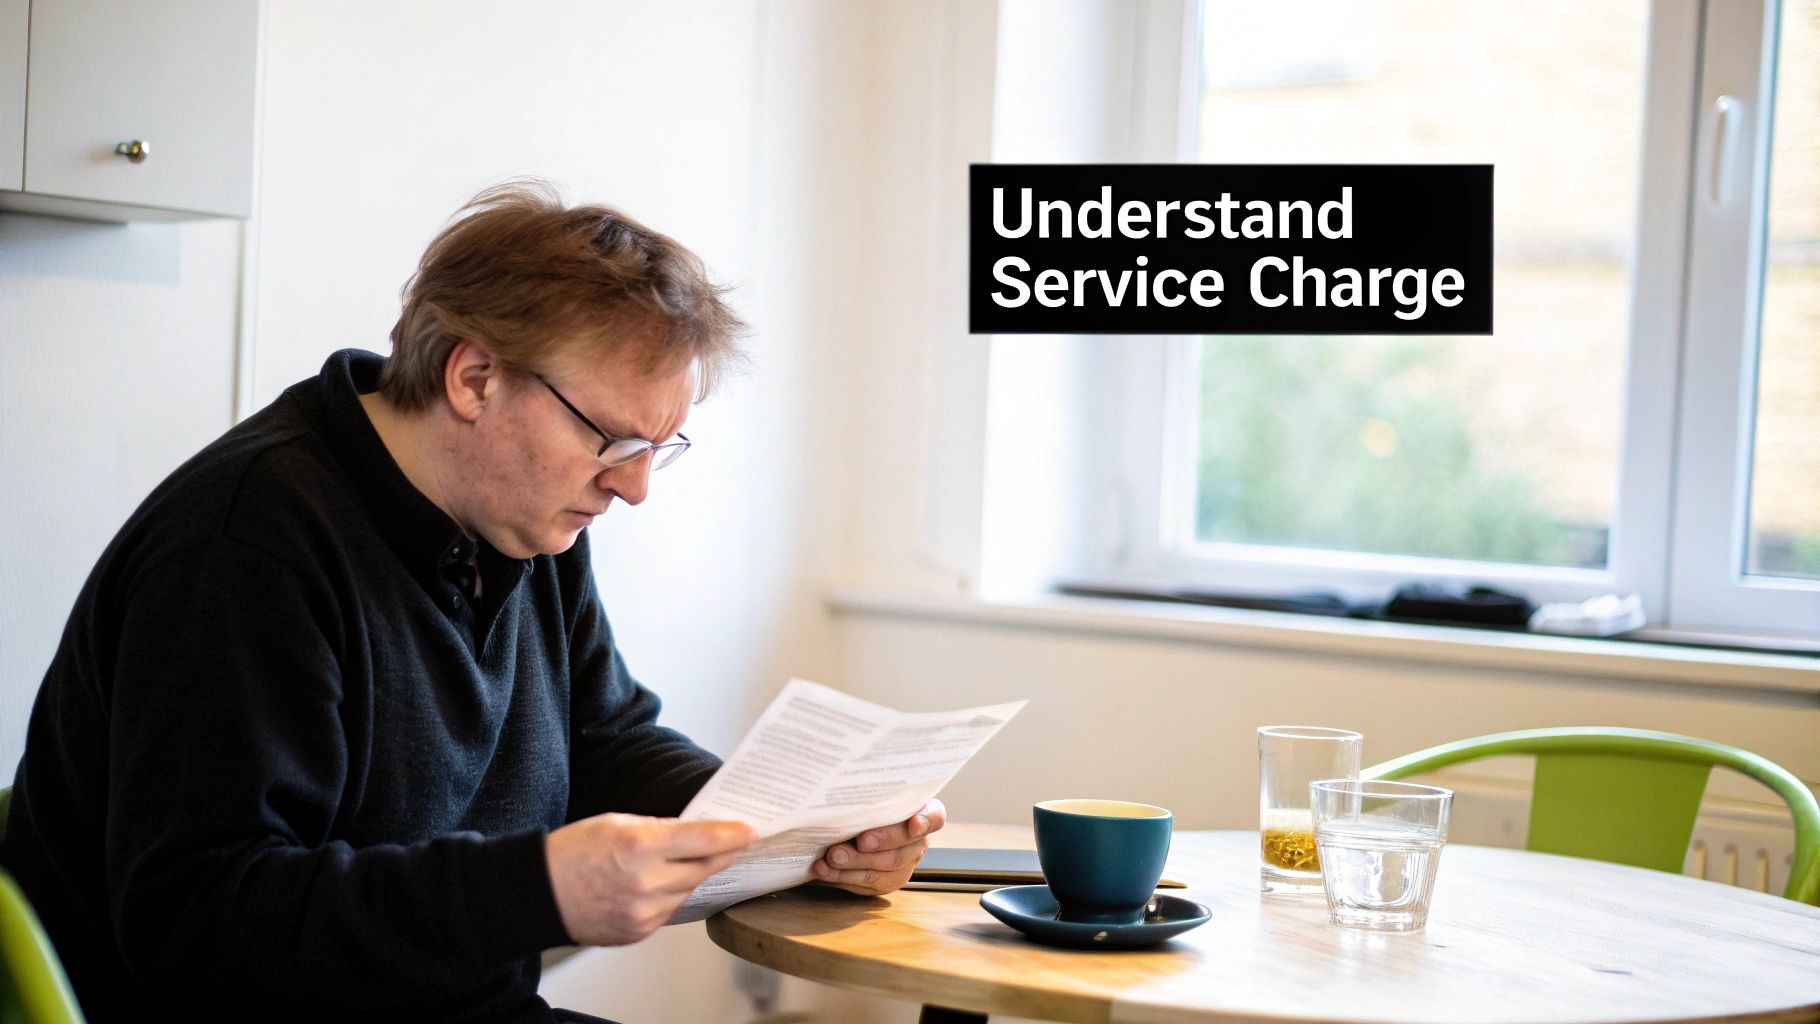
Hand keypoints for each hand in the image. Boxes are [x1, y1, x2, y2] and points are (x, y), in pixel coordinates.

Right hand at [545, 813, 755, 945]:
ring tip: (695, 859)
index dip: (733, 835)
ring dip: (695, 874)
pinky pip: (670, 909)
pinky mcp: (639, 932)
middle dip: (722, 853)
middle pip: (704, 868)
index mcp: (641, 847)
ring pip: (689, 890)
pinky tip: (664, 882)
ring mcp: (643, 913)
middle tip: (736, 842)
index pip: (704, 841)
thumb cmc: (572, 852)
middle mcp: (646, 883)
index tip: (751, 831)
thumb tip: (696, 832)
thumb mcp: (617, 822)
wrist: (537, 894)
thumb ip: (660, 828)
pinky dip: (673, 894)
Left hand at [810, 799, 945, 895]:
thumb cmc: (861, 804)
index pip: (935, 818)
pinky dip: (840, 877)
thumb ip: (869, 794)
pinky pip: (865, 884)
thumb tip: (849, 785)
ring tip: (831, 856)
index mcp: (921, 813)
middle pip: (905, 848)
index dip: (926, 822)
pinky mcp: (885, 883)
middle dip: (880, 844)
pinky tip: (823, 870)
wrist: (849, 827)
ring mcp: (903, 865)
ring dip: (854, 863)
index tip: (913, 824)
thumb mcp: (869, 794)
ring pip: (883, 871)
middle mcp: (917, 842)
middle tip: (859, 841)